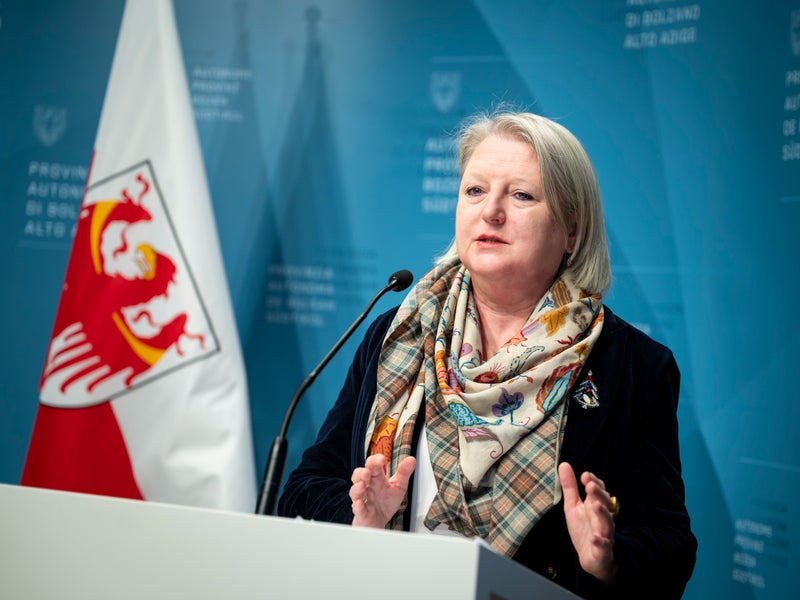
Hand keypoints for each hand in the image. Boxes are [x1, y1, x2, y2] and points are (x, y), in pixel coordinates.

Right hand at [350, 454, 415, 527]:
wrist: (380, 522)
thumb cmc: (386, 503)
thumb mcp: (399, 486)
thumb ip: (404, 473)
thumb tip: (411, 459)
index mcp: (376, 478)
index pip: (372, 465)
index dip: (375, 461)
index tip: (382, 459)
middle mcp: (368, 487)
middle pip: (359, 476)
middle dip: (362, 473)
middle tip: (367, 472)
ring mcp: (363, 500)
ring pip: (355, 492)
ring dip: (357, 488)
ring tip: (362, 485)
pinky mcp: (362, 514)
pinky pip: (357, 510)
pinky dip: (358, 507)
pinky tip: (360, 503)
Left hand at [558, 462, 617, 583]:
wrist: (590, 557)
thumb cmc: (583, 529)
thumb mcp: (573, 506)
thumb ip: (570, 487)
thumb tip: (564, 464)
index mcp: (595, 506)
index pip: (598, 491)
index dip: (594, 482)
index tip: (585, 475)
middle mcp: (602, 518)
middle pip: (604, 503)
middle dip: (598, 494)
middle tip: (589, 485)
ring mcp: (604, 533)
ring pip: (607, 523)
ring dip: (602, 514)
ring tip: (595, 505)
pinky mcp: (603, 549)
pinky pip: (603, 545)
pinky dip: (600, 541)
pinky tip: (594, 538)